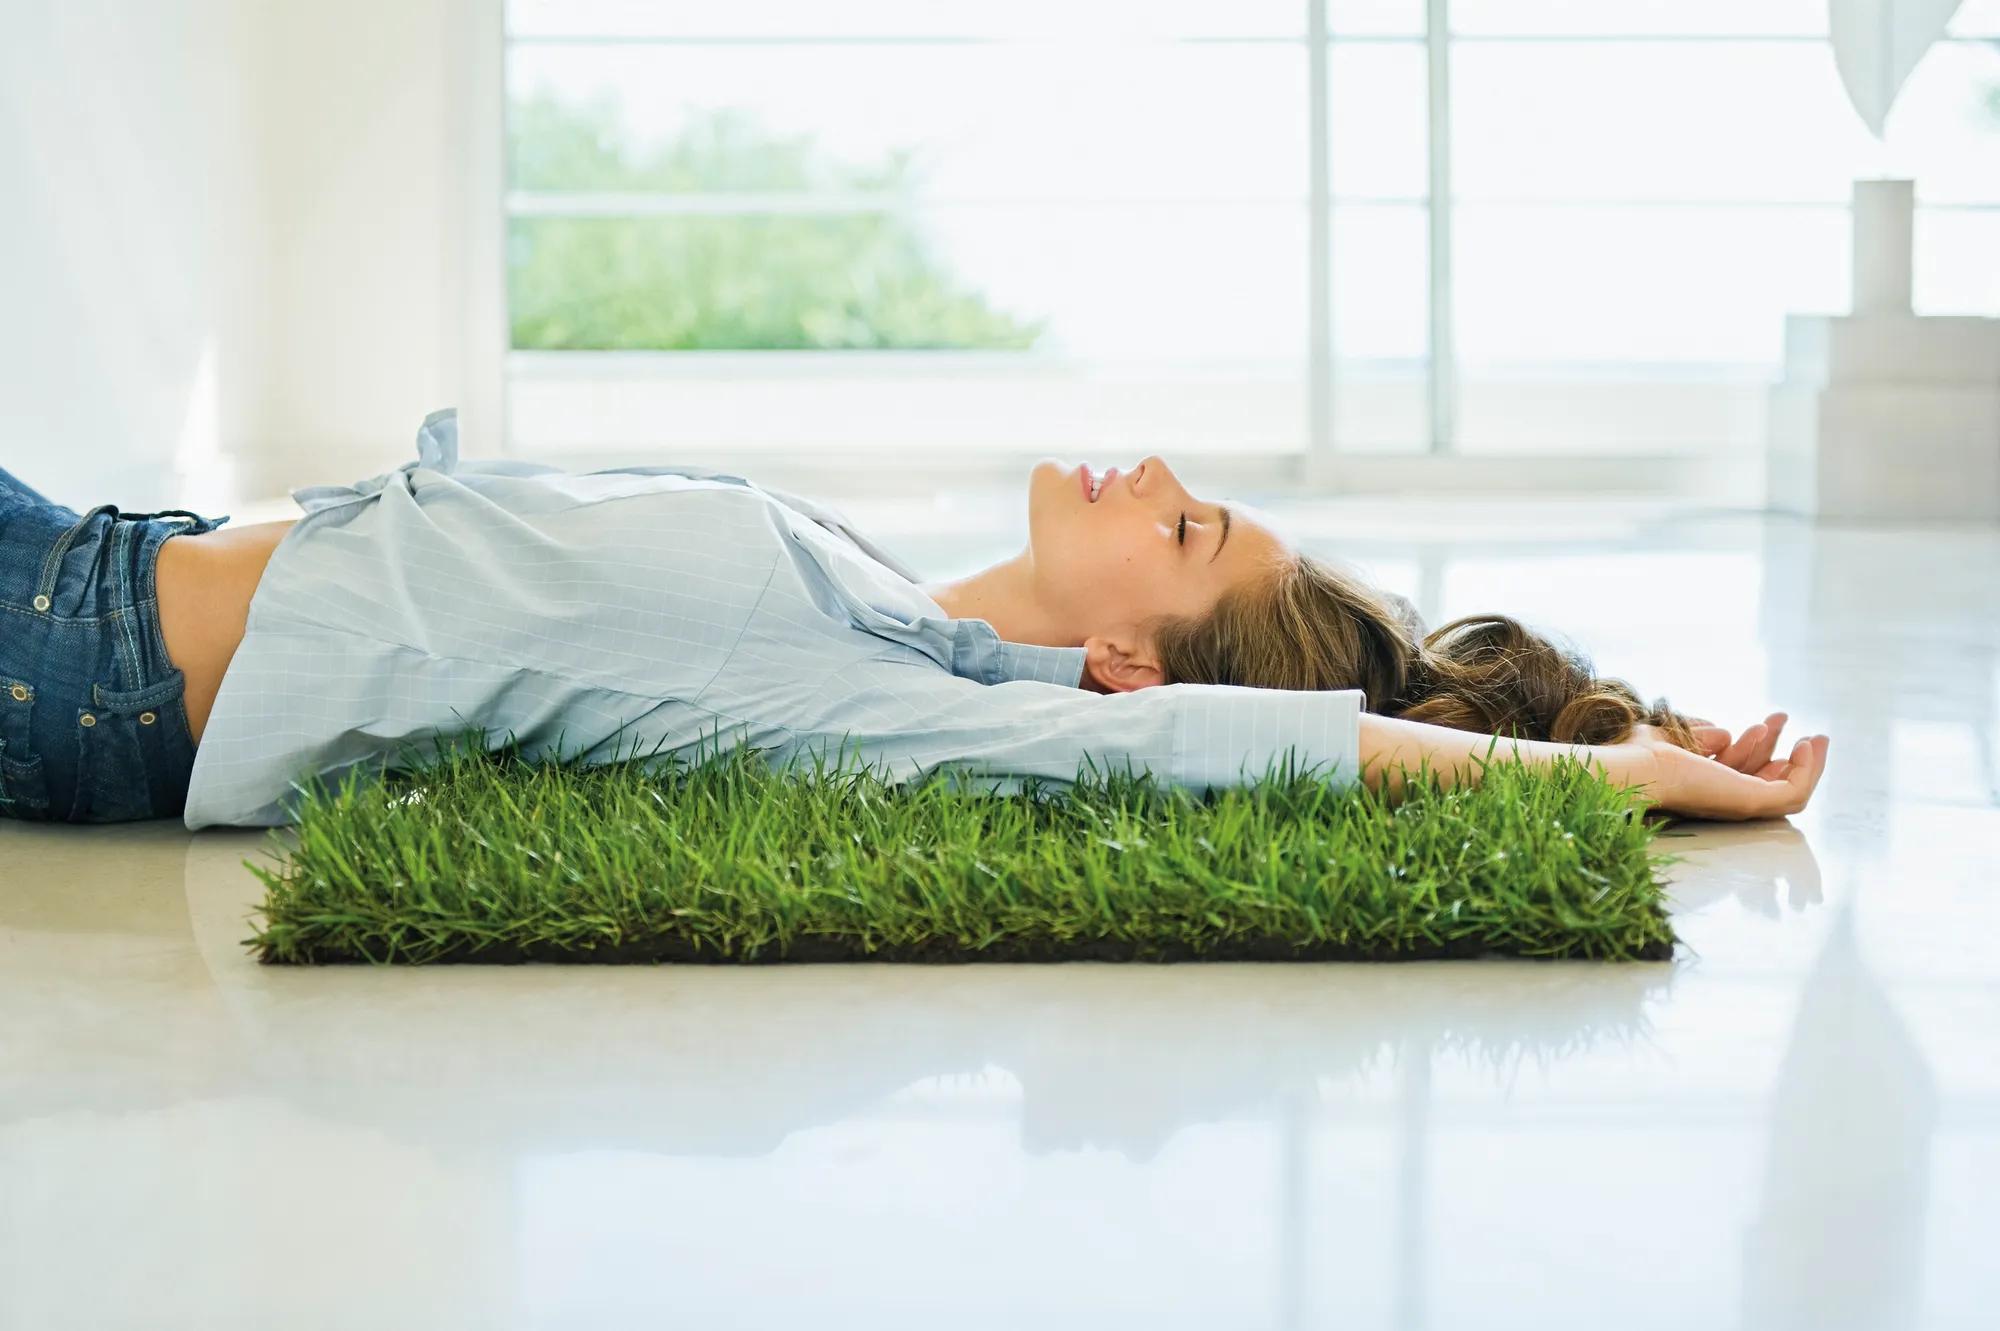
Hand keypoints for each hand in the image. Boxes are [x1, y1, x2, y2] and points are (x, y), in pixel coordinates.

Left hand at [1610, 712, 1829, 820]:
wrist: (1635, 768)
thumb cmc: (1639, 755)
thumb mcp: (1675, 736)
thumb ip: (1701, 736)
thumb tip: (1725, 733)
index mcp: (1700, 787)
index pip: (1737, 773)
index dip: (1755, 749)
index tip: (1763, 724)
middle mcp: (1720, 800)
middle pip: (1764, 780)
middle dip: (1785, 755)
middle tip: (1801, 732)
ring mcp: (1737, 804)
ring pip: (1787, 791)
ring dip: (1808, 764)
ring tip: (1817, 737)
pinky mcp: (1751, 802)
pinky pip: (1794, 792)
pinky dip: (1808, 771)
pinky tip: (1806, 745)